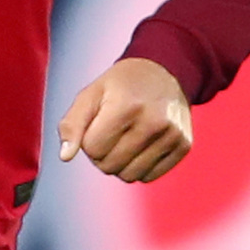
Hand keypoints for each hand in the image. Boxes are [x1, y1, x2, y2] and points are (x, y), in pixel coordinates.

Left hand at [56, 56, 192, 183]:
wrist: (165, 72)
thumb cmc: (121, 85)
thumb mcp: (90, 94)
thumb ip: (72, 124)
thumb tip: (65, 156)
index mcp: (127, 106)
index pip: (93, 149)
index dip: (88, 140)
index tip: (98, 125)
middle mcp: (154, 122)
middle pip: (110, 166)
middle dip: (102, 155)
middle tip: (111, 134)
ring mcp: (172, 135)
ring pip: (130, 176)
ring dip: (120, 164)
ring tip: (125, 141)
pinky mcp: (184, 146)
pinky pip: (149, 177)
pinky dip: (139, 168)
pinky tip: (142, 147)